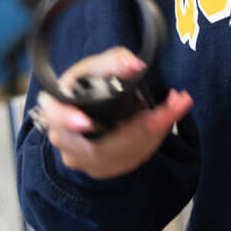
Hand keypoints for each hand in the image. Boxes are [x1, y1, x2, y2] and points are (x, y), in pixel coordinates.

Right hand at [35, 47, 191, 180]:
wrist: (85, 112)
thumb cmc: (86, 86)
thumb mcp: (95, 68)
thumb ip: (114, 62)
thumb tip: (134, 65)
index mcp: (55, 109)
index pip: (56, 116)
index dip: (67, 120)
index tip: (86, 123)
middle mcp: (65, 139)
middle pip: (99, 144)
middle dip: (138, 128)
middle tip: (168, 109)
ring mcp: (83, 159)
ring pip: (121, 154)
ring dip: (153, 132)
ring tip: (176, 107)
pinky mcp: (103, 168)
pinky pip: (131, 158)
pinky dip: (153, 139)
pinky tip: (167, 120)